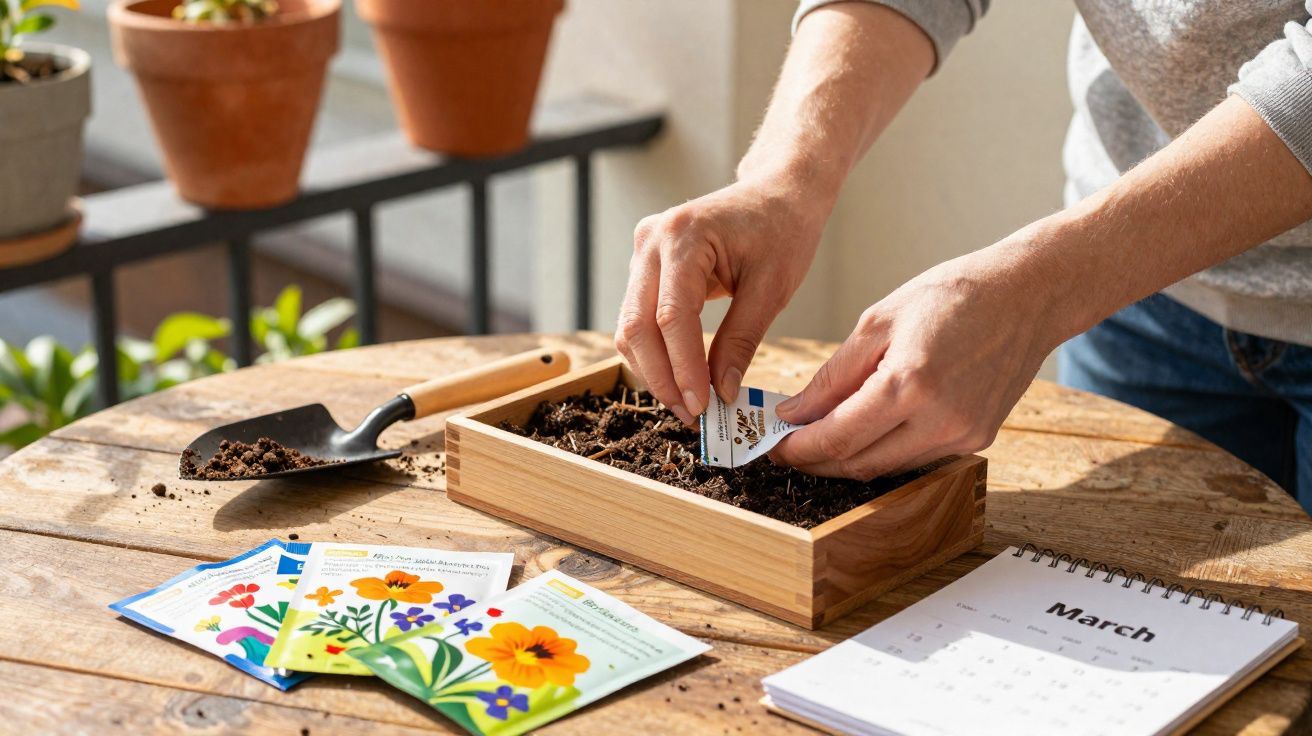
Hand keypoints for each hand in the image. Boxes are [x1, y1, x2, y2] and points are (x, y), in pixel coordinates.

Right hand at [615, 177, 826, 423]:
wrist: (777, 193)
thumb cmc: (782, 230)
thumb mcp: (771, 288)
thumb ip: (742, 341)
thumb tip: (723, 393)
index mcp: (683, 236)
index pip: (671, 316)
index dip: (683, 368)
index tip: (702, 407)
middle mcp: (651, 241)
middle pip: (637, 325)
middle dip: (662, 378)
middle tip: (691, 415)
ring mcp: (642, 252)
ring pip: (630, 327)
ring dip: (654, 370)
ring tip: (688, 403)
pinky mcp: (645, 266)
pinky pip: (638, 318)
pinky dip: (656, 352)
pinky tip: (680, 378)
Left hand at [771, 241, 1065, 479]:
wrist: (1028, 295)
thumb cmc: (953, 295)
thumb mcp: (878, 321)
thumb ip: (833, 376)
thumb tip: (794, 413)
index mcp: (910, 384)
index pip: (837, 437)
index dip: (797, 448)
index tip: (771, 444)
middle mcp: (940, 420)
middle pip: (858, 464)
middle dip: (815, 459)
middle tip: (786, 445)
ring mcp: (963, 436)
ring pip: (886, 468)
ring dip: (848, 458)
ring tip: (819, 435)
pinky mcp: (977, 439)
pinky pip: (915, 458)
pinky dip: (883, 450)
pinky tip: (866, 430)